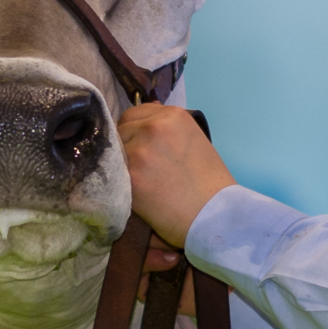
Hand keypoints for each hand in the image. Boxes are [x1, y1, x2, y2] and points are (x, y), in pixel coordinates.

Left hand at [118, 101, 235, 248]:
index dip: (136, 130)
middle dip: (128, 145)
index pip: (135, 113)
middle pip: (122, 129)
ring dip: (122, 163)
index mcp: (172, 115)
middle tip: (142, 167)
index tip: (143, 147)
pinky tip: (134, 190)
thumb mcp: (193, 141)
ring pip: (114, 150)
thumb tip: (147, 115)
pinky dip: (119, 181)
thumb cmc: (209, 182)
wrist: (214, 215)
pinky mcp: (130, 175)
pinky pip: (113, 172)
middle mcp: (154, 126)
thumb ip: (168, 127)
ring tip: (141, 180)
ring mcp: (139, 150)